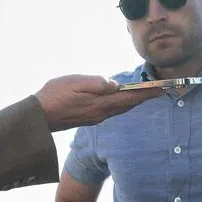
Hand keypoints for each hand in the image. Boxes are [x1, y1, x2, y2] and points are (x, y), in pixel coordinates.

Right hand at [35, 75, 162, 130]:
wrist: (39, 117)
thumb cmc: (53, 95)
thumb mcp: (73, 83)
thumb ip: (94, 83)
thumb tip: (114, 84)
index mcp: (100, 103)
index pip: (129, 96)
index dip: (147, 91)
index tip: (163, 87)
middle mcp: (102, 112)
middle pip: (129, 103)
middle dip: (146, 96)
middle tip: (162, 90)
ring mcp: (96, 117)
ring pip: (123, 108)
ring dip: (137, 101)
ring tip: (148, 94)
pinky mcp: (91, 118)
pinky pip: (114, 110)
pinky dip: (125, 104)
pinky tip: (125, 100)